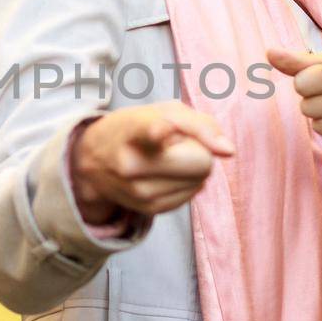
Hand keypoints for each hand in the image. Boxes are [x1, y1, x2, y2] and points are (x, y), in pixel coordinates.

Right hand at [69, 101, 235, 222]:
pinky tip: (165, 174)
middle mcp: (132, 163)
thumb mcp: (162, 111)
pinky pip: (193, 194)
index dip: (159, 130)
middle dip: (201, 151)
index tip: (162, 129)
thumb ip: (200, 123)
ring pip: (201, 180)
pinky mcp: (148, 209)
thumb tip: (228, 151)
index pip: (150, 130)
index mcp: (133, 129)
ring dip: (193, 168)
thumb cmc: (135, 129)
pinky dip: (187, 183)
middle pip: (201, 161)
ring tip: (165, 159)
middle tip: (178, 145)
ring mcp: (139, 191)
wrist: (93, 162)